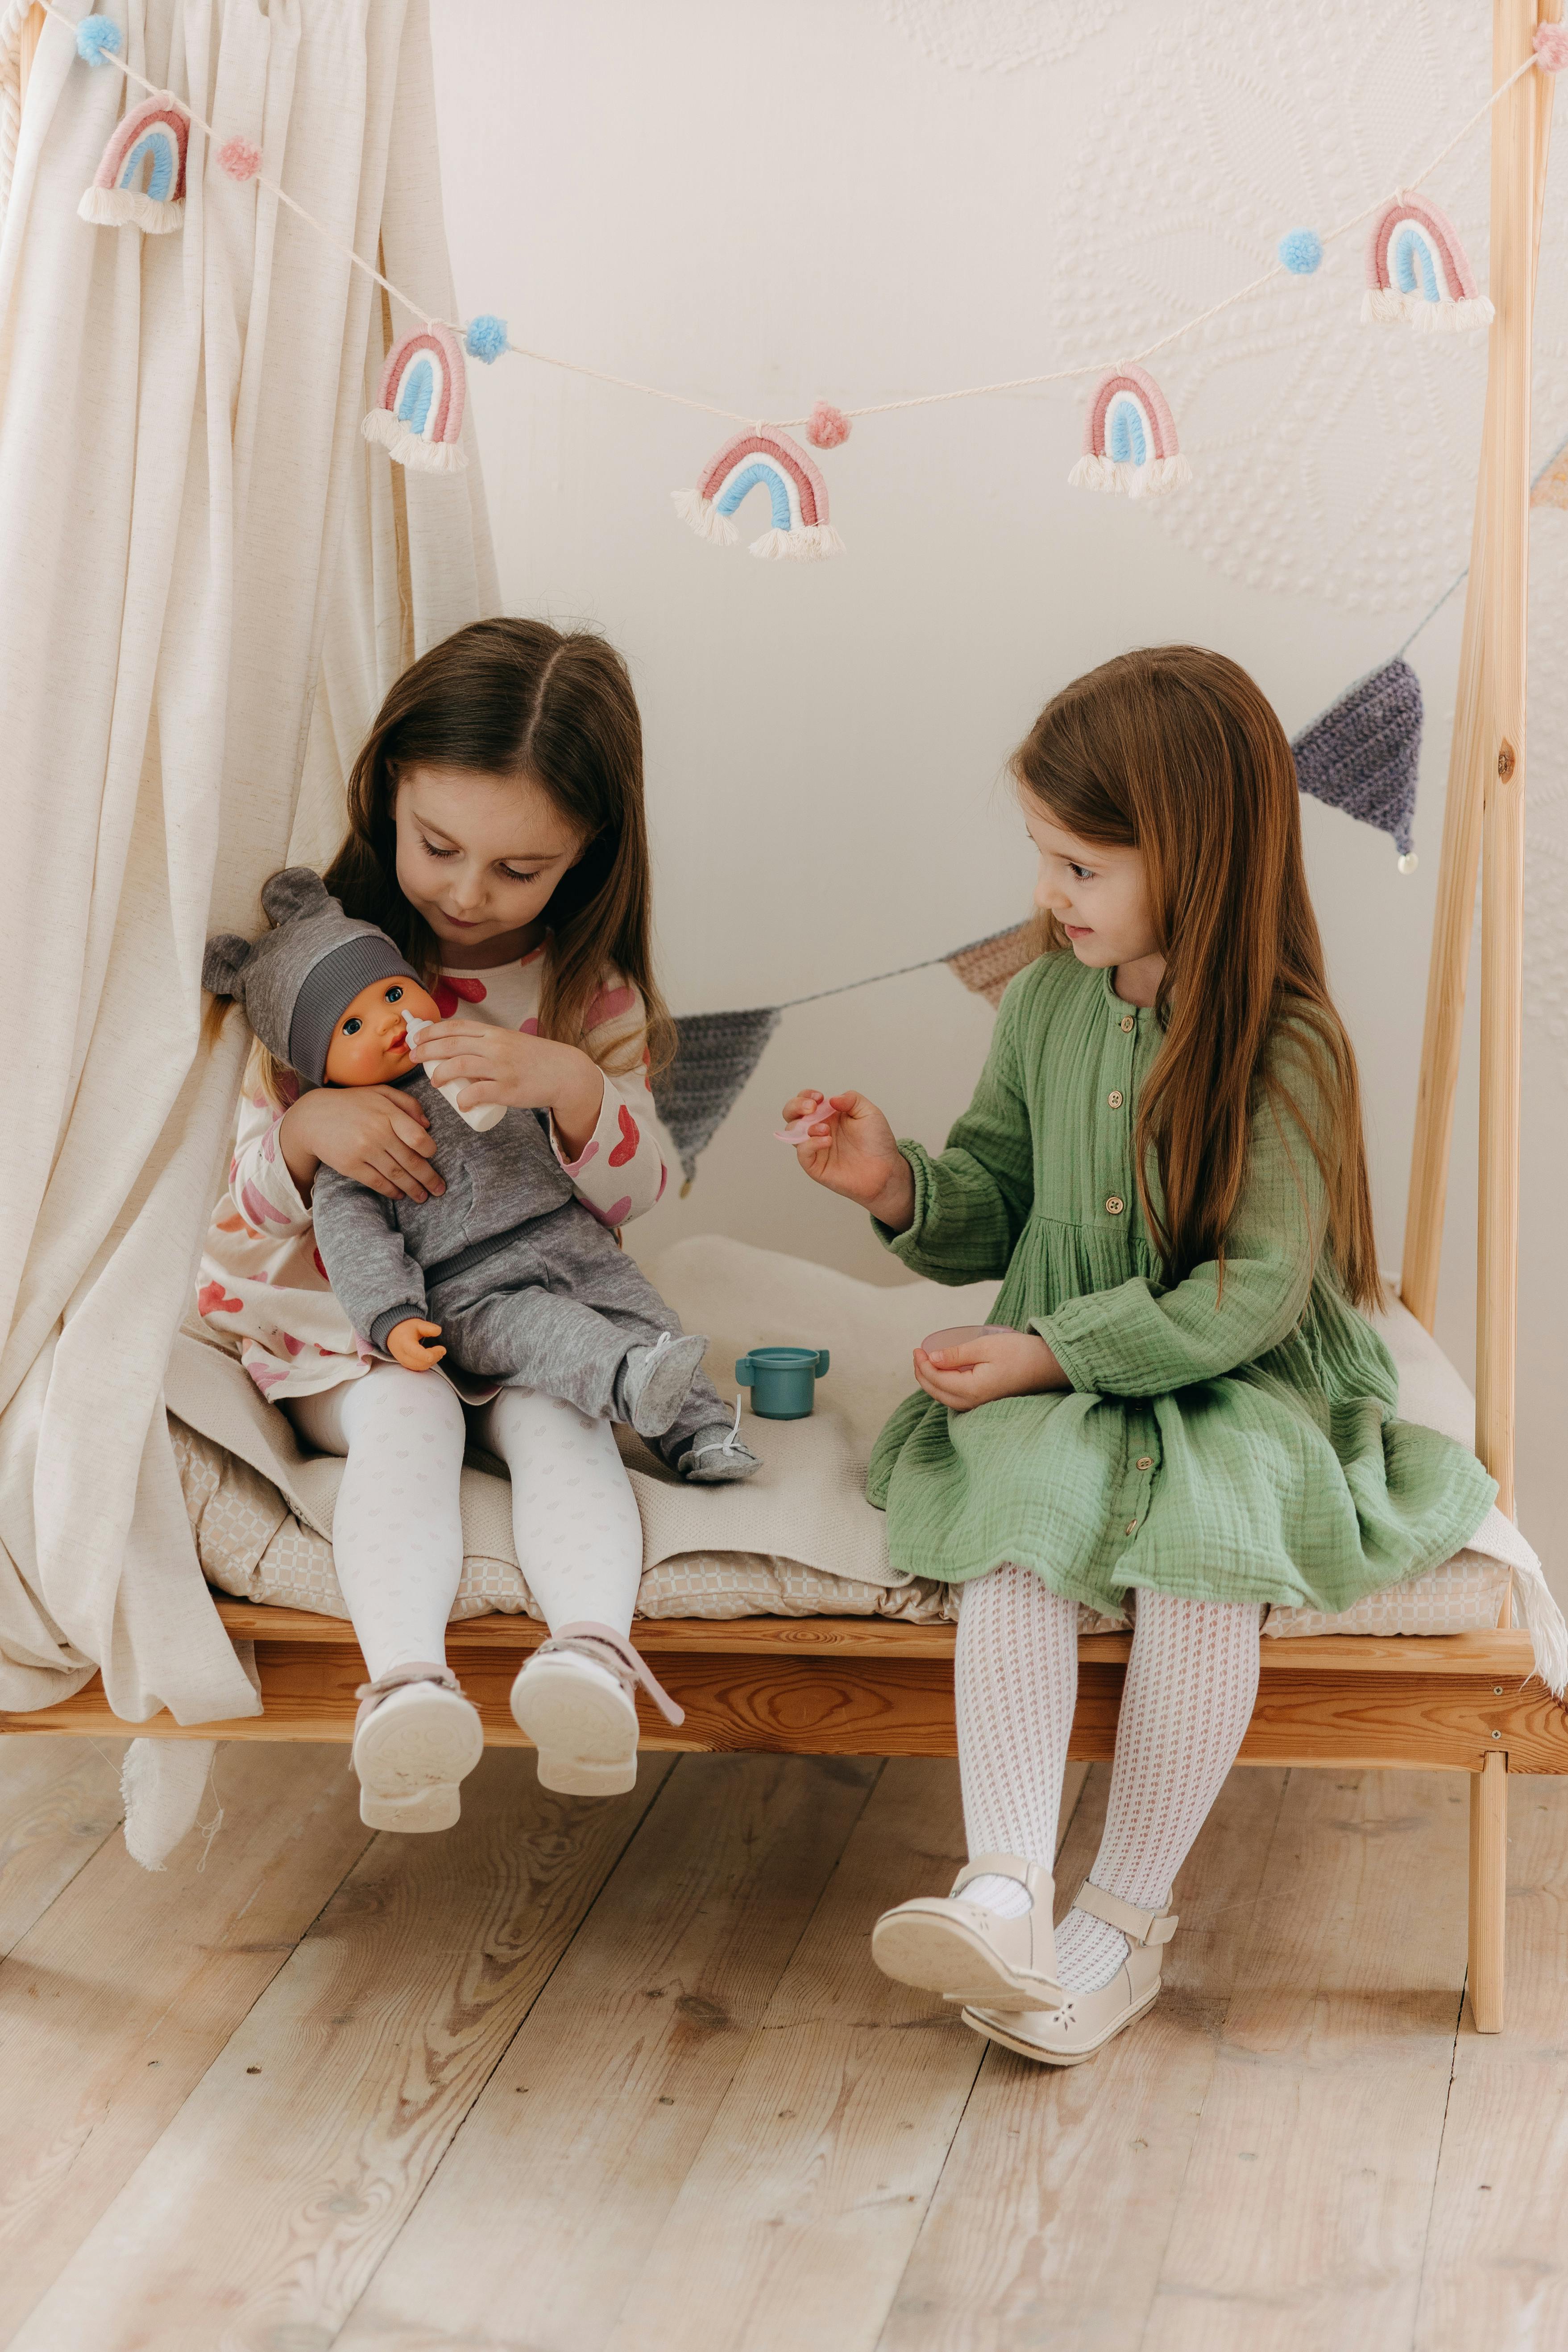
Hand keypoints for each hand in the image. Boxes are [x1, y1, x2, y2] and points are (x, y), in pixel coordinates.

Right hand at [280, 1086, 442, 1203]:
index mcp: (388, 1113)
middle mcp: (378, 1132)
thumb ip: (407, 1103)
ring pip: (396, 1174)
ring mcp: (363, 1150)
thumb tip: (428, 1124)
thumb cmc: (351, 1104)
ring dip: (413, 1189)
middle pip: (411, 1161)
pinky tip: (399, 1195)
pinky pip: (377, 1182)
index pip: (418, 1138)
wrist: (312, 1117)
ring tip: (423, 1196)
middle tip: (439, 1189)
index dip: (430, 1151)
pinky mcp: (350, 1165)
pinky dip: (391, 1191)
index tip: (433, 1157)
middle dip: (428, 1178)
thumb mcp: (380, 1093)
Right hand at [385, 1318, 445, 1371]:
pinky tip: (434, 1356)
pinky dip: (428, 1364)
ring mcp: (404, 1362)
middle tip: (442, 1349)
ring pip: (420, 1366)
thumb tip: (439, 1331)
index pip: (414, 1351)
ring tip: (440, 1352)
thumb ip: (428, 1327)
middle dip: (433, 1357)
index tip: (432, 1356)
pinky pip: (419, 1368)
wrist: (393, 1334)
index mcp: (404, 1343)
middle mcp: (402, 1355)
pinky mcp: (407, 1365)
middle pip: (419, 1362)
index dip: (423, 1355)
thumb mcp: (417, 1324)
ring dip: (432, 1361)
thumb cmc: (406, 1329)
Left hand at [411, 1020, 604, 1155]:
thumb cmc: (534, 1059)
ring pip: (460, 1065)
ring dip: (440, 1074)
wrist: (564, 1073)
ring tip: (434, 1082)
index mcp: (494, 1032)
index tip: (416, 1039)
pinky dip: (464, 1099)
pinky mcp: (509, 1089)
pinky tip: (459, 1105)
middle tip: (413, 1059)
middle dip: (426, 1051)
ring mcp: (502, 1067)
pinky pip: (479, 1093)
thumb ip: (487, 1041)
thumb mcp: (509, 1041)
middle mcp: (496, 1046)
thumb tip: (456, 1046)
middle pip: (451, 1044)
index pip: (455, 1027)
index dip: (431, 1031)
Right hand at [780, 1090, 915, 1229]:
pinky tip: (827, 1141)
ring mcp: (815, 1147)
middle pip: (791, 1114)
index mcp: (829, 1115)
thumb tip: (831, 1099)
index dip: (806, 1096)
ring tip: (825, 1129)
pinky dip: (810, 1144)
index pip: (806, 1101)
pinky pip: (802, 1153)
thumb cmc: (878, 1142)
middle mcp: (818, 1129)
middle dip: (795, 1106)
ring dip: (805, 1126)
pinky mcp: (815, 1165)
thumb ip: (852, 1099)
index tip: (819, 1098)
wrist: (885, 1170)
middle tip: (811, 1108)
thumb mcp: (869, 1113)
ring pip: (792, 1132)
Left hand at [912, 1327, 1066, 1411]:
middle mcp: (974, 1403)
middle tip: (917, 1355)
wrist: (1051, 1366)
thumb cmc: (1021, 1353)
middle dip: (922, 1374)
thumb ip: (956, 1354)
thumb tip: (931, 1358)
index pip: (936, 1379)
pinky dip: (945, 1386)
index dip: (922, 1364)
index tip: (917, 1348)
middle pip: (937, 1392)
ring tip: (926, 1363)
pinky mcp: (987, 1402)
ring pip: (946, 1398)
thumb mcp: (986, 1347)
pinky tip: (946, 1373)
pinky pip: (958, 1398)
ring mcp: (981, 1405)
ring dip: (932, 1381)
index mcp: (972, 1389)